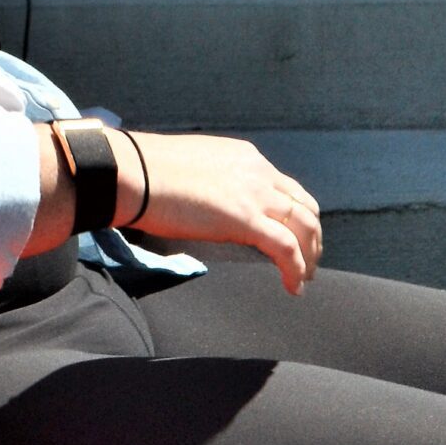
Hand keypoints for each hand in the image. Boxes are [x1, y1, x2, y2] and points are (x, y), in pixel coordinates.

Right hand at [123, 130, 321, 293]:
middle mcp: (258, 173)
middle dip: (311, 236)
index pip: (285, 187)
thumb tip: (212, 206)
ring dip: (309, 256)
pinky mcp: (246, 219)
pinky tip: (294, 286)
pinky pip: (286, 248)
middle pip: (304, 207)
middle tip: (308, 260)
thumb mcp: (194, 168)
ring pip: (304, 227)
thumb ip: (214, 184)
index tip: (293, 235)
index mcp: (246, 158)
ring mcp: (255, 195)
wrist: (134, 172)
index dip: (295, 214)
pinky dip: (296, 269)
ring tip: (304, 277)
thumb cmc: (148, 171)